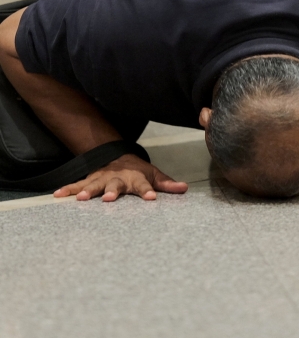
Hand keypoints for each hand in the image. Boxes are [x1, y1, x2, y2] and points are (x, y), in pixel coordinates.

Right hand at [53, 154, 188, 201]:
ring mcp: (102, 178)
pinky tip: (57, 195)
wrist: (119, 157)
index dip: (148, 191)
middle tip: (108, 198)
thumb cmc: (139, 171)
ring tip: (80, 198)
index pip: (145, 185)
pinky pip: (77, 184)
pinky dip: (67, 189)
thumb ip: (167, 184)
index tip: (151, 197)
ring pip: (94, 184)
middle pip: (116, 184)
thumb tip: (185, 188)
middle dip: (112, 191)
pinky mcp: (90, 180)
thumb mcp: (155, 175)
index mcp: (137, 178)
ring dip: (88, 190)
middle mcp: (119, 178)